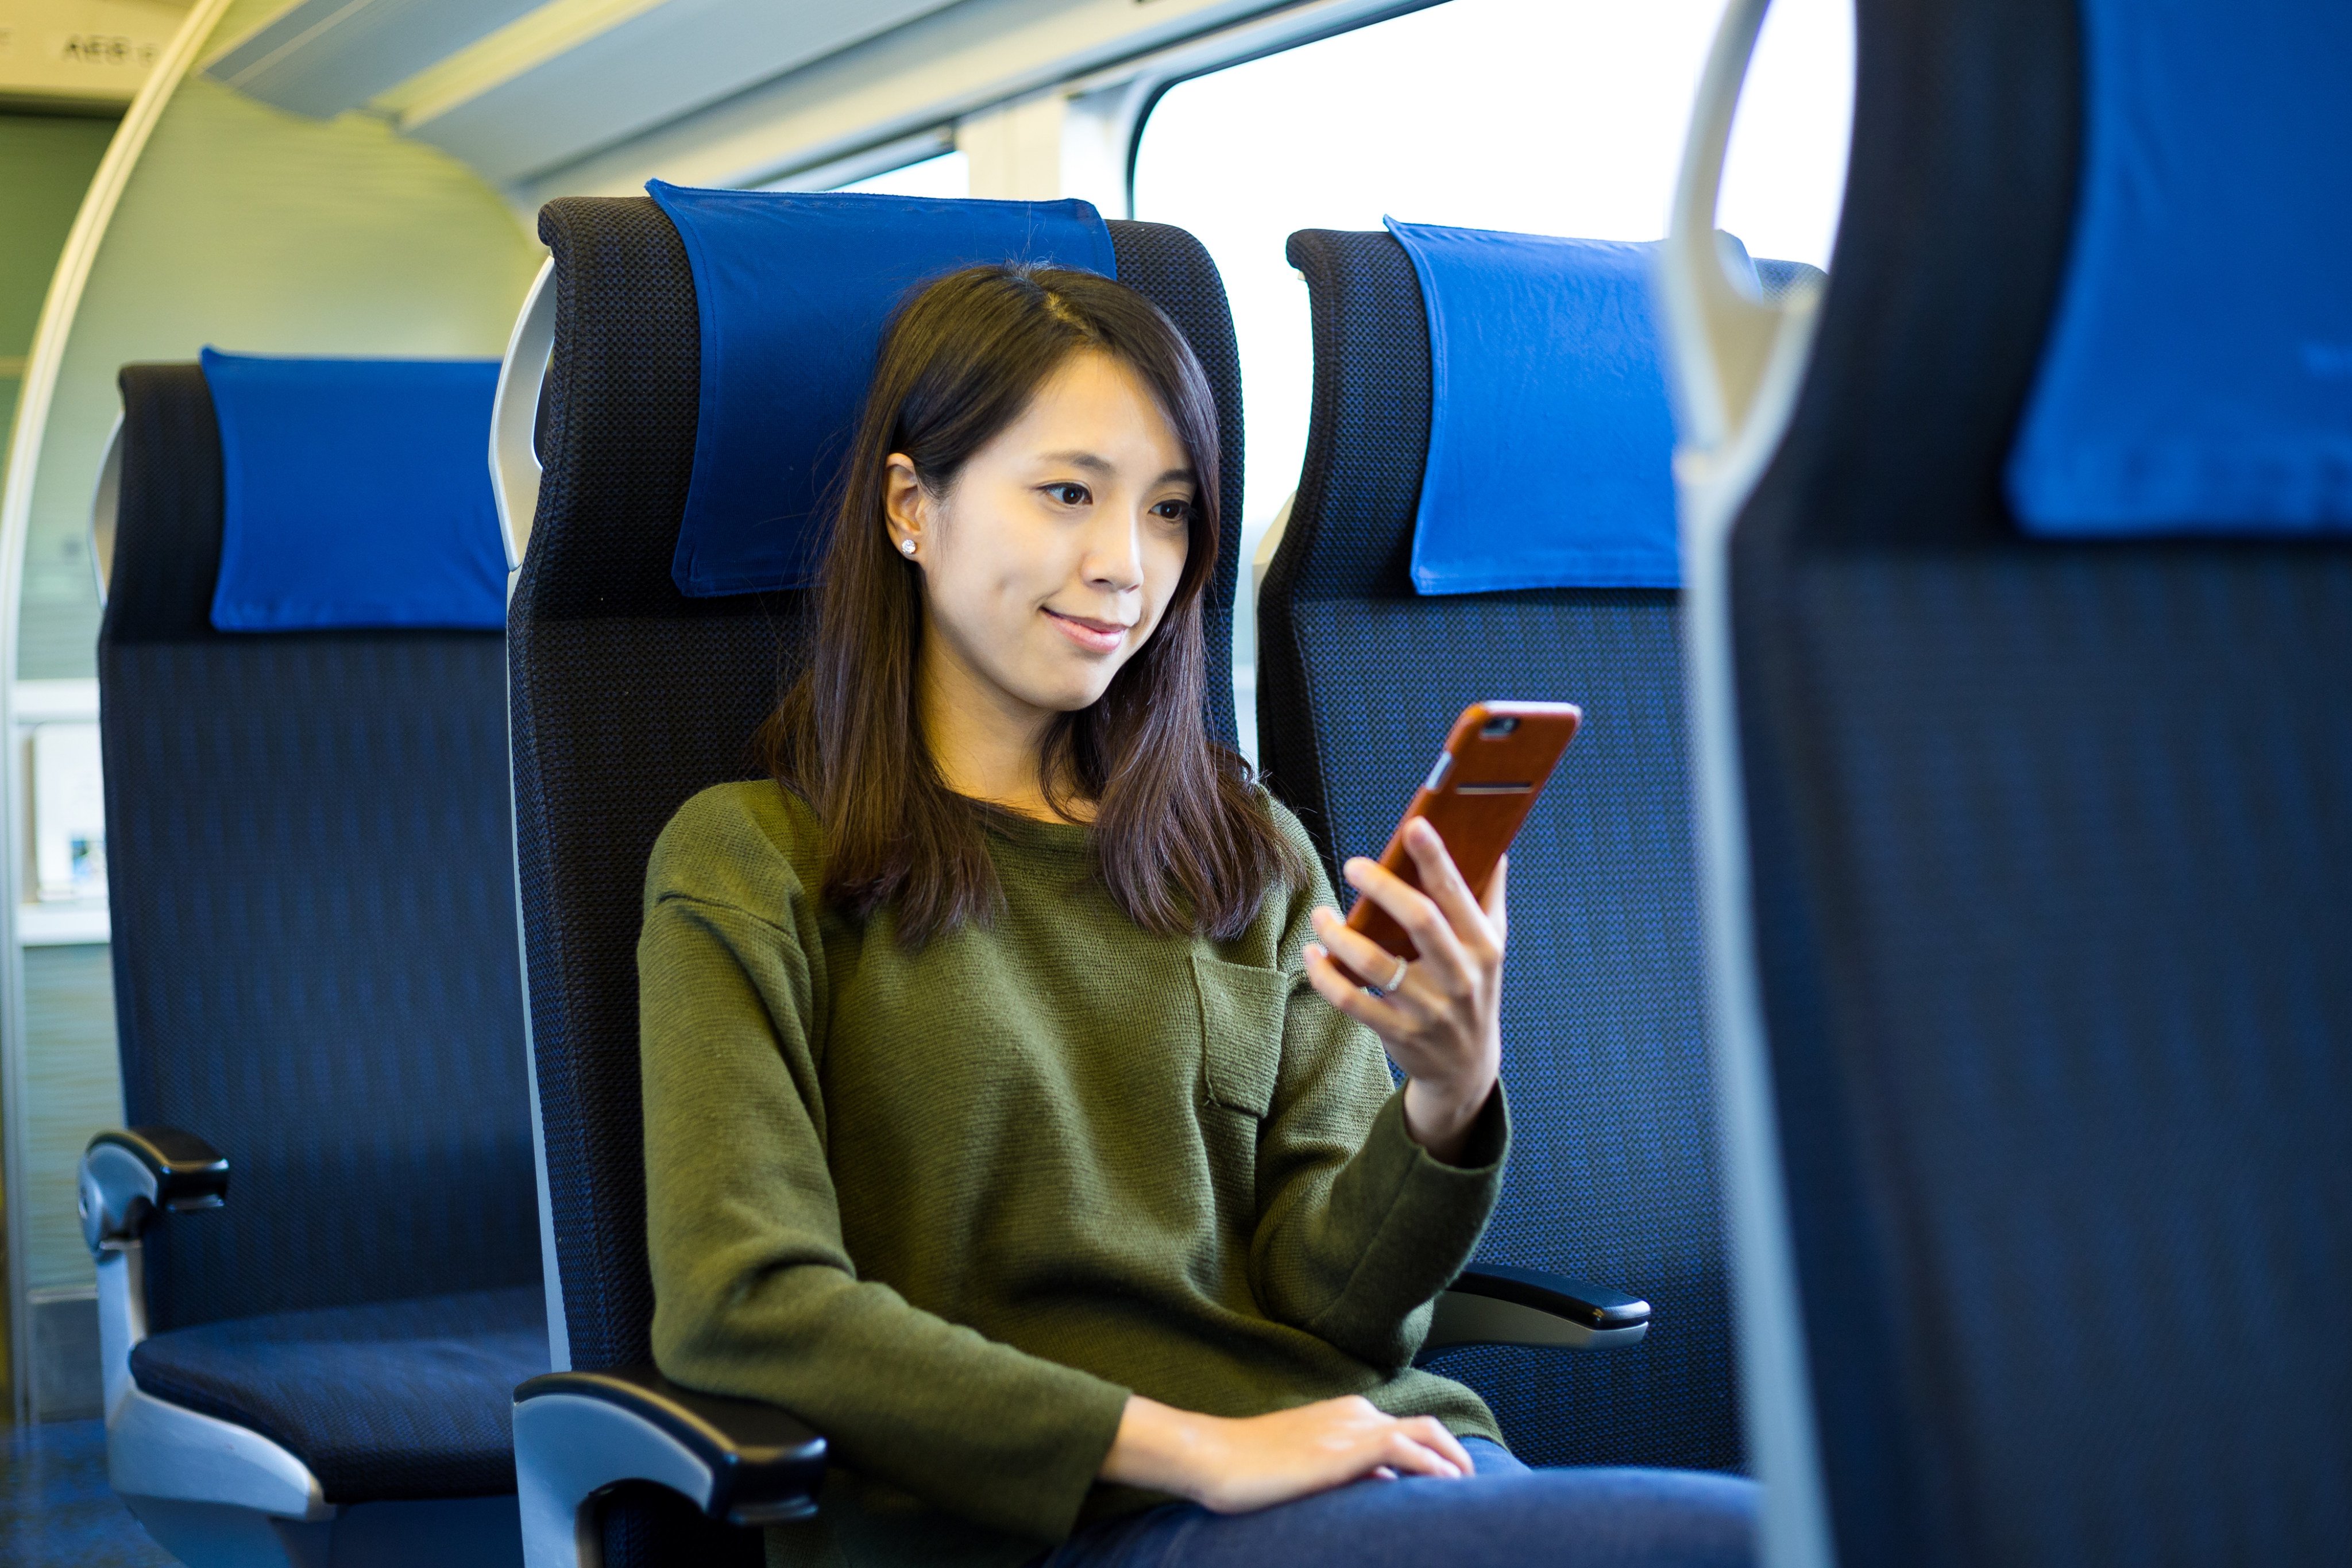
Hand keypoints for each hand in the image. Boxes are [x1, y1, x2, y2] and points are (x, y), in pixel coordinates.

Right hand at [1100, 1394, 1474, 1512]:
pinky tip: (1444, 1485)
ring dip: (1452, 1459)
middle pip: (1424, 1425)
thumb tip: (1379, 1483)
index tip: (1450, 1478)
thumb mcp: (1304, 1463)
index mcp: (1343, 1413)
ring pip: (1423, 1432)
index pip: (1403, 1427)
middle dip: (1453, 1452)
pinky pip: (1405, 1449)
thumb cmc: (1248, 1465)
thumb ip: (1341, 1468)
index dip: (1434, 1450)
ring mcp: (1349, 1428)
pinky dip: (1433, 1465)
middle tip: (1468, 1483)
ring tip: (1467, 1488)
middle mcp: (1353, 1414)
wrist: (1213, 1456)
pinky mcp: (1343, 1450)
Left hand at [1302, 820, 1506, 1163]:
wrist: (1466, 1067)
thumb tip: (1492, 846)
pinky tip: (1313, 953)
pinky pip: (1351, 1001)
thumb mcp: (1492, 948)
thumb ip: (1488, 897)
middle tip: (1353, 865)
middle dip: (1383, 887)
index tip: (1414, 825)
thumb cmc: (1473, 990)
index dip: (1437, 858)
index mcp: (1484, 948)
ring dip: (1340, 934)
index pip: (1458, 895)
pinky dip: (1325, 975)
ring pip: (1375, 964)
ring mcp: (1428, 1010)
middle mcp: (1460, 978)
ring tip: (1321, 916)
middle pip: (1420, 922)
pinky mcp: (1398, 1033)